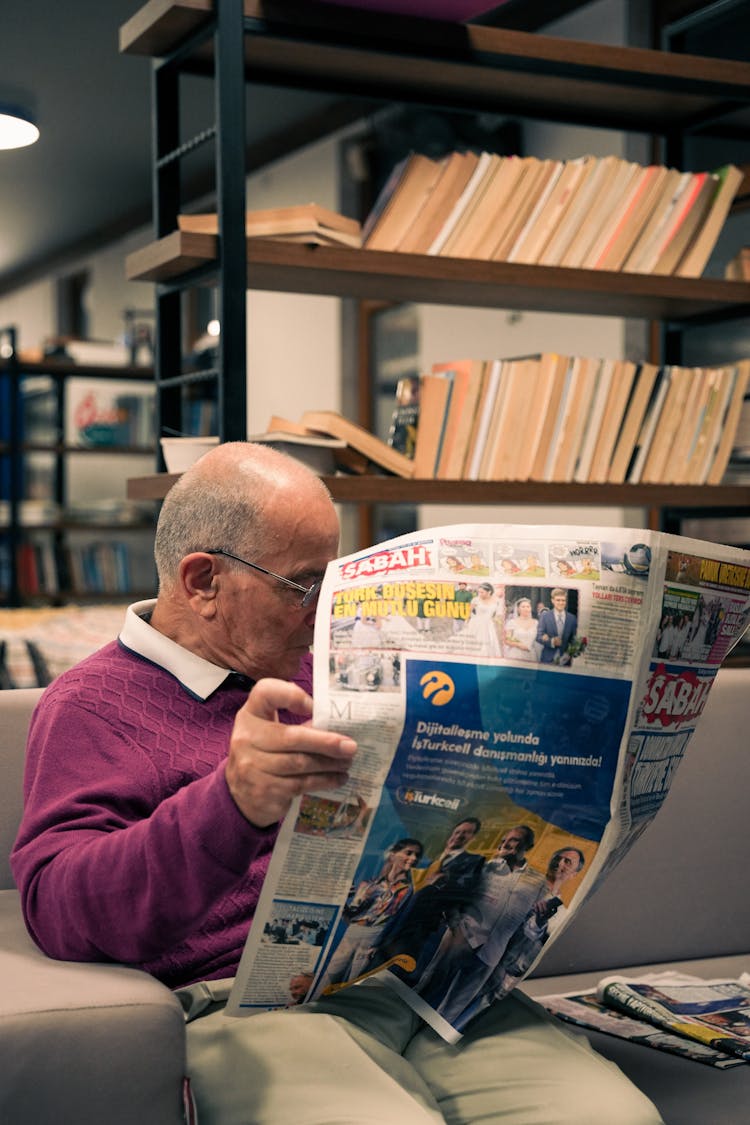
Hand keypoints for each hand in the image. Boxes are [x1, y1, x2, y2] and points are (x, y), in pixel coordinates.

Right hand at [225, 678, 356, 826]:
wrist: (240, 794)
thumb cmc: (265, 754)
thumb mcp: (272, 733)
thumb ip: (297, 725)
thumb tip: (337, 728)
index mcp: (249, 715)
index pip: (264, 692)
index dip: (291, 695)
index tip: (314, 705)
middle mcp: (245, 738)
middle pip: (290, 736)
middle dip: (325, 741)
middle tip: (350, 746)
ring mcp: (250, 766)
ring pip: (299, 763)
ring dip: (329, 763)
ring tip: (347, 762)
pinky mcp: (262, 791)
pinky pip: (299, 784)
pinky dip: (323, 781)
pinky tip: (338, 778)